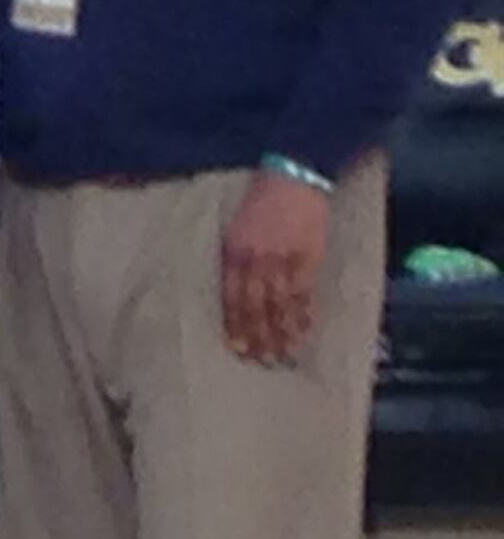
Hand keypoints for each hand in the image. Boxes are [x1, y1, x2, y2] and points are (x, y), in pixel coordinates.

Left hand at [221, 168, 332, 364]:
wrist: (292, 178)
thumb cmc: (260, 201)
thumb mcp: (236, 227)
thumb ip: (235, 257)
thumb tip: (235, 287)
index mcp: (234, 252)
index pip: (232, 297)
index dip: (236, 325)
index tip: (237, 347)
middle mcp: (256, 260)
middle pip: (255, 307)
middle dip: (257, 336)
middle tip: (260, 360)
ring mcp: (282, 261)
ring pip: (280, 305)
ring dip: (282, 333)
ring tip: (283, 355)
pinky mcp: (307, 258)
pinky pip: (304, 293)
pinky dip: (304, 315)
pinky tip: (304, 332)